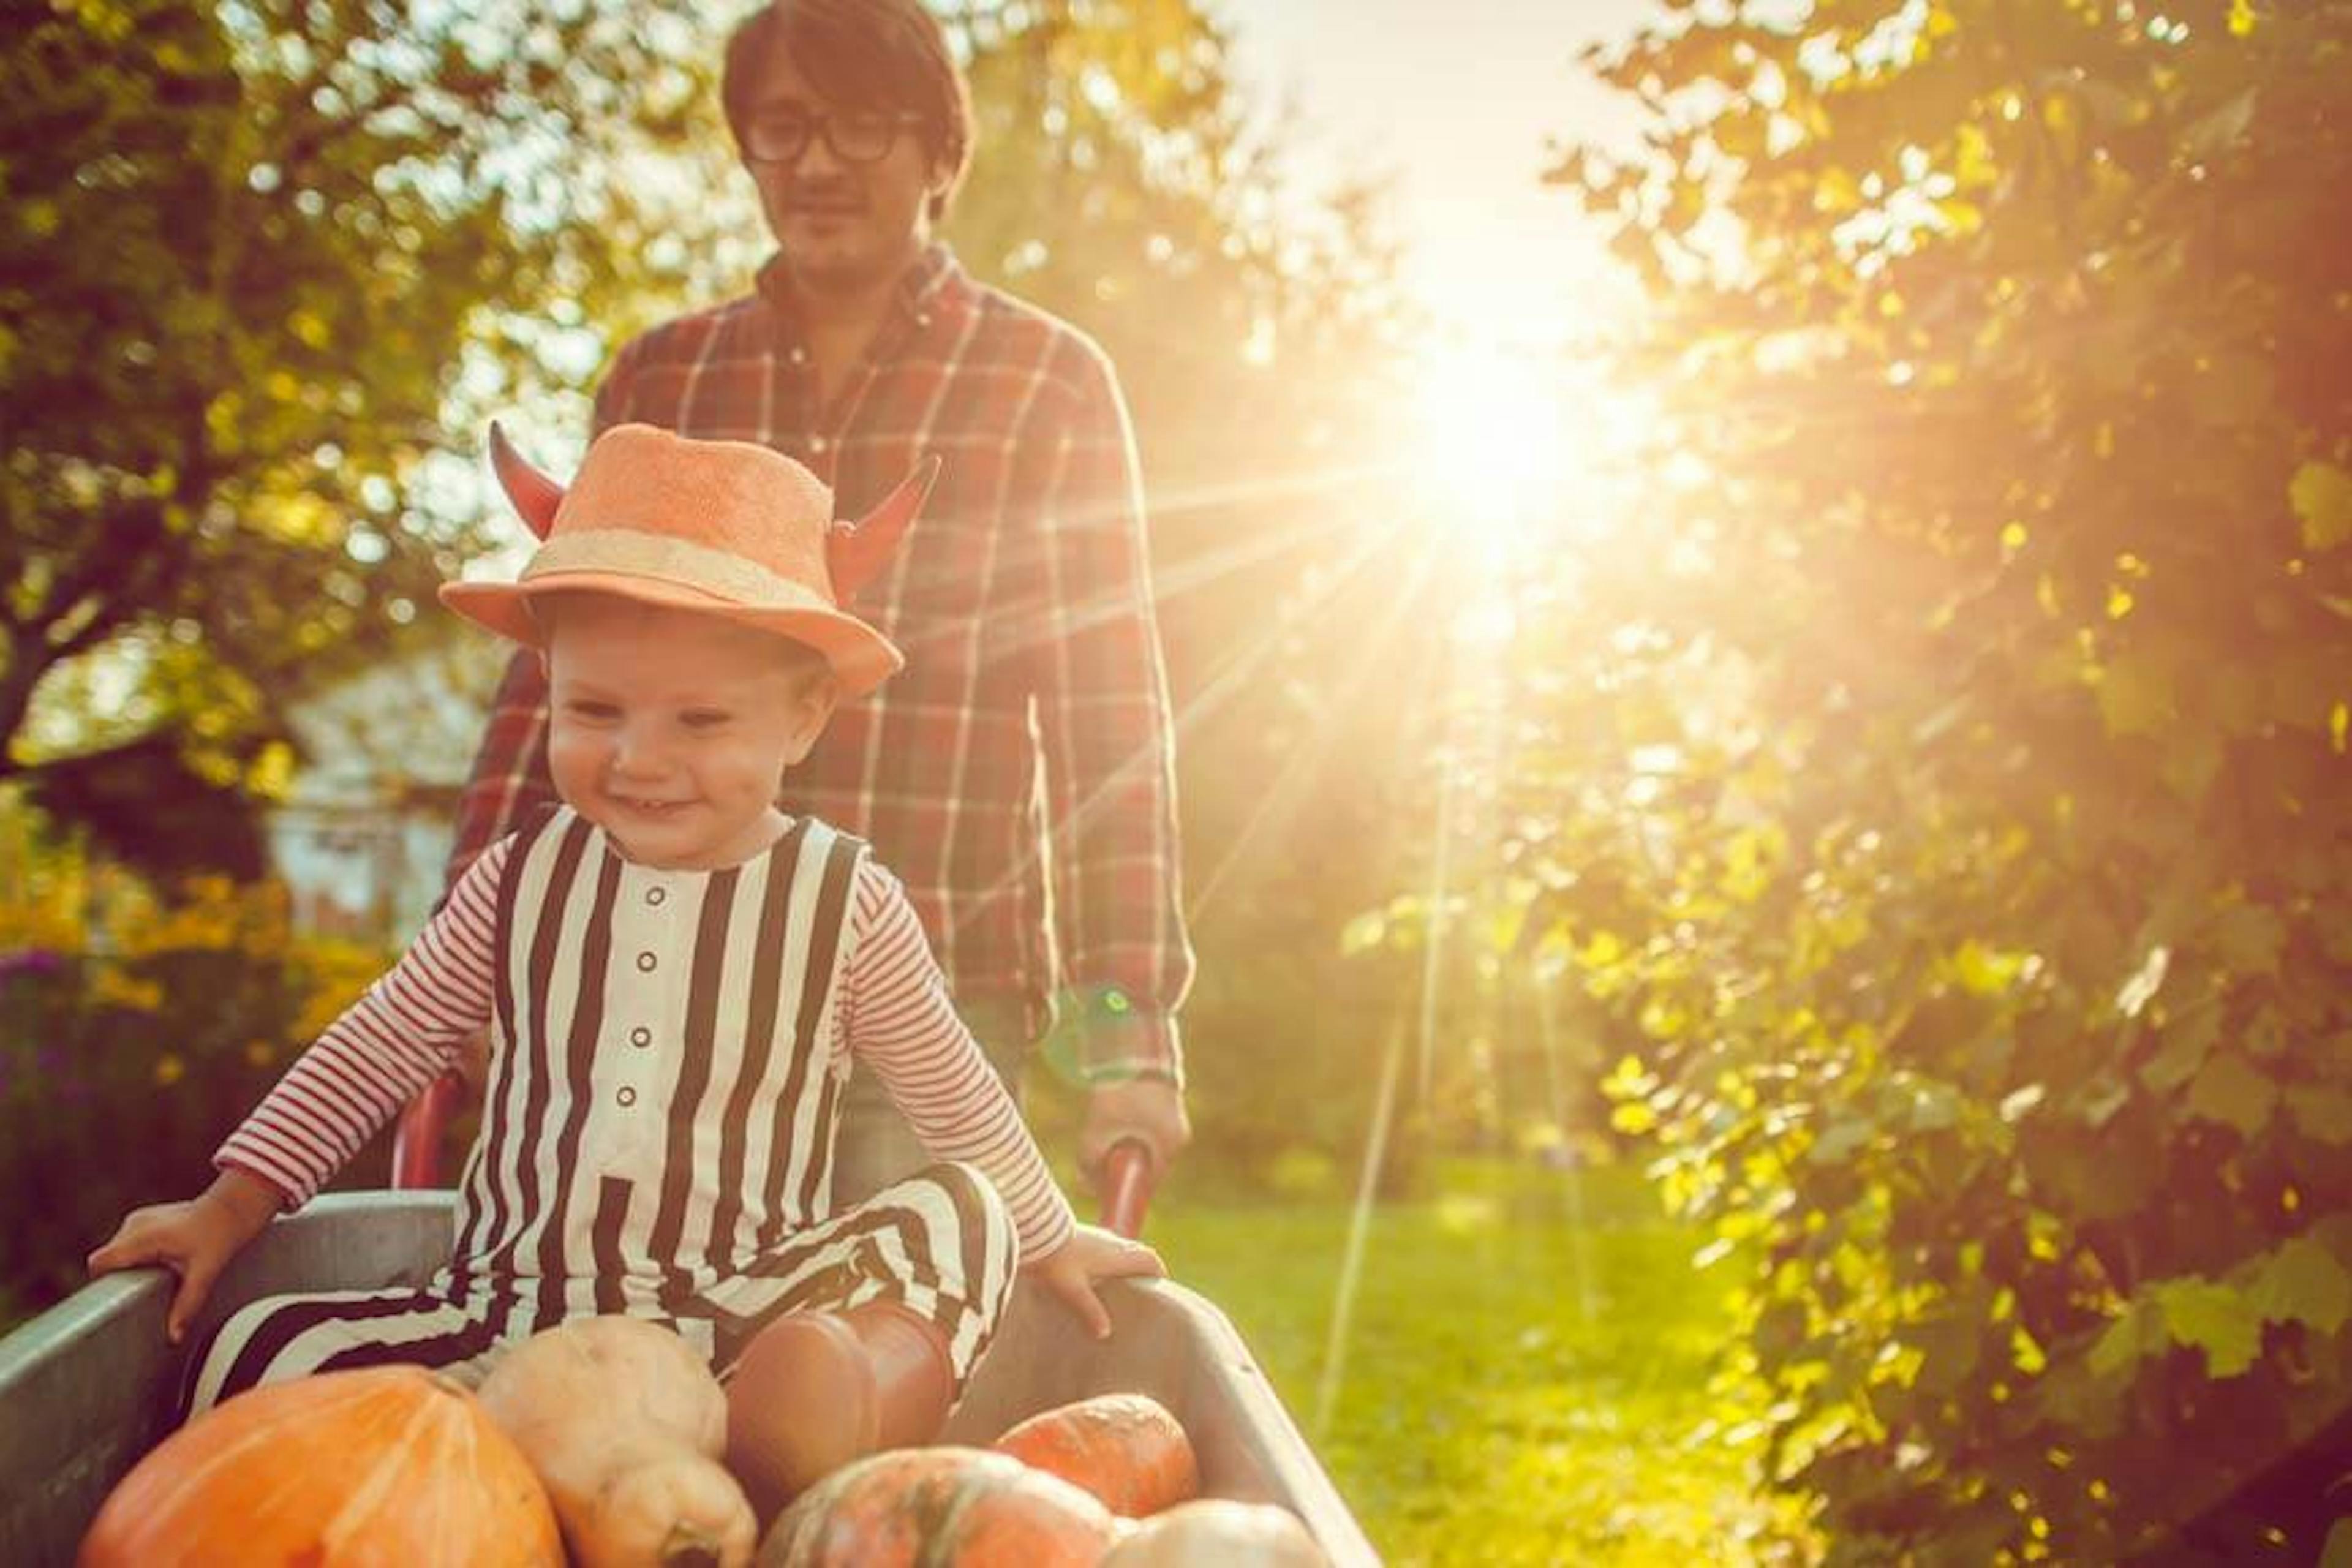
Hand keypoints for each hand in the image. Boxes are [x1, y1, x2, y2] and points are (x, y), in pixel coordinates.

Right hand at [87, 1169, 282, 1343]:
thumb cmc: (219, 1237)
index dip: (103, 1282)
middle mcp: (135, 1224)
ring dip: (129, 1266)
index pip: (100, 1262)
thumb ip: (187, 1305)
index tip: (117, 1297)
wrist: (231, 1210)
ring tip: (155, 1275)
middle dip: (120, 1277)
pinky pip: (128, 1244)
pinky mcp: (143, 1219)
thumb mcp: (204, 1274)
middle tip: (144, 1290)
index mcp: (143, 1237)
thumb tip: (174, 1336)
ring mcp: (138, 1219)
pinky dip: (137, 1255)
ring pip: (116, 1252)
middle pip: (107, 1260)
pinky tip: (159, 1262)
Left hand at [1026, 1222, 1165, 1339]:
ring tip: (1120, 1284)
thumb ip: (1090, 1310)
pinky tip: (1095, 1272)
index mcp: (1116, 1255)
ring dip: (1126, 1262)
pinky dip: (1110, 1258)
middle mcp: (1112, 1243)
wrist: (1034, 1230)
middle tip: (1144, 1288)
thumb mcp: (1072, 1290)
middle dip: (1145, 1268)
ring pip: (1122, 1248)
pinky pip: (1106, 1246)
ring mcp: (1097, 1236)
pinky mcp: (1083, 1235)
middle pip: (1138, 1252)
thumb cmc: (1055, 1260)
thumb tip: (1106, 1333)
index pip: (1149, 1260)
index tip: (1162, 1286)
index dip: (1159, 1272)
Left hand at [1079, 1078, 1189, 1183]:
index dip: (1125, 1191)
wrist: (1133, 1049)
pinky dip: (1128, 1128)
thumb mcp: (1097, 1131)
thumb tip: (1086, 1185)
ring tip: (1103, 1131)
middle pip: (1146, 1164)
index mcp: (1170, 1146)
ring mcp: (1174, 1118)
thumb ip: (1089, 1161)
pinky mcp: (1166, 1103)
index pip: (1149, 1183)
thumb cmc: (1119, 1093)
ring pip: (1144, 1145)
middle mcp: (1178, 1135)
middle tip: (1095, 1163)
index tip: (1104, 1192)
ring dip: (1123, 1145)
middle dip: (1120, 1166)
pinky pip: (1146, 1128)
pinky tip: (1111, 1116)